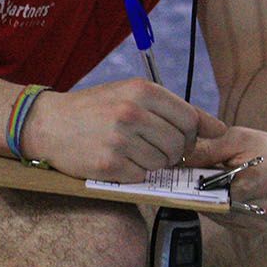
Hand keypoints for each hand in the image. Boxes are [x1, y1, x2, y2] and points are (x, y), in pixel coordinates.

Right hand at [24, 79, 225, 181]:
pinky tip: (117, 161)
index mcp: (142, 91)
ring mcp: (120, 140)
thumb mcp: (132, 94)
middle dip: (173, 152)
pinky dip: (134, 173)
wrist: (48, 123)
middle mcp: (132, 113)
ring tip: (131, 151)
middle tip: (154, 148)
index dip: (192, 134)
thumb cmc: (96, 108)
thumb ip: (173, 108)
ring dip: (152, 163)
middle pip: (179, 144)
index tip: (185, 141)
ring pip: (162, 163)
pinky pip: (140, 176)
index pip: (190, 119)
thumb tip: (218, 128)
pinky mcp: (108, 165)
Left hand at [189, 127, 266, 226]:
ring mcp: (258, 222)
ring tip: (208, 186)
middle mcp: (259, 207)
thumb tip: (177, 158)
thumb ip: (207, 149)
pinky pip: (227, 223)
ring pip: (218, 216)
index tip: (183, 172)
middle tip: (191, 179)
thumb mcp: (239, 138)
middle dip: (199, 192)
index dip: (193, 181)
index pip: (209, 188)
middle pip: (212, 204)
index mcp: (254, 181)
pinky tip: (223, 196)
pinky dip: (220, 210)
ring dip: (208, 202)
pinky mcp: (256, 230)